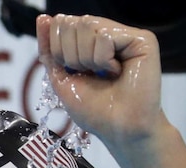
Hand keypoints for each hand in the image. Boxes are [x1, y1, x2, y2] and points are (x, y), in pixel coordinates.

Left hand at [36, 14, 164, 151]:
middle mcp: (108, 34)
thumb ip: (50, 50)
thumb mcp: (62, 79)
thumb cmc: (95, 111)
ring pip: (87, 25)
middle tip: (91, 75)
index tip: (74, 73)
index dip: (57, 49)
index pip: (61, 24)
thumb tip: (43, 18)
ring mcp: (125, 35)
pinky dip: (103, 60)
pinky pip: (105, 36)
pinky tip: (118, 72)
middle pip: (71, 22)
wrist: (119, 130)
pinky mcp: (142, 40)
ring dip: (86, 58)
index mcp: (90, 42)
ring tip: (104, 75)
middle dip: (71, 55)